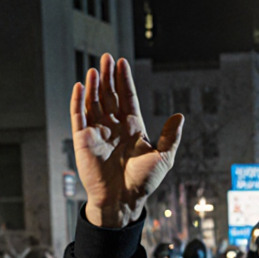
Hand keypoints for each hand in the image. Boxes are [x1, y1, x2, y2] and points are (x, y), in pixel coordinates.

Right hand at [70, 54, 182, 227]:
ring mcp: (98, 132)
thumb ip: (170, 136)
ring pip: (94, 102)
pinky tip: (80, 86)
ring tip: (96, 68)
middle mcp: (114, 126)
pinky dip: (78, 101)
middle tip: (107, 57)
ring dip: (94, 85)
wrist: (124, 200)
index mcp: (133, 127)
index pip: (127, 97)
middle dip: (108, 77)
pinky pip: (78, 116)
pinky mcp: (83, 140)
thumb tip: (179, 115)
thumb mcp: (163, 157)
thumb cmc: (143, 181)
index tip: (123, 63)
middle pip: (109, 95)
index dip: (124, 81)